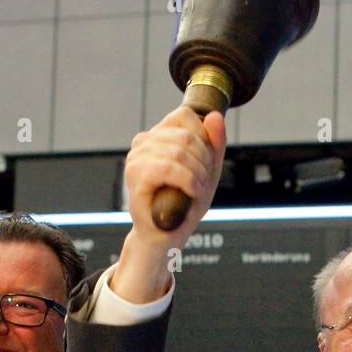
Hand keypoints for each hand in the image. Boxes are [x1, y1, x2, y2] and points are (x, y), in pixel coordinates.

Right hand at [114, 106, 226, 303]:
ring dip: (198, 174)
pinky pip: (168, 167)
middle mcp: (143, 142)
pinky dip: (187, 181)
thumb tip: (216, 116)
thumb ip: (215, 143)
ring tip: (196, 191)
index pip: (185, 115)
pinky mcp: (136, 175)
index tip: (205, 163)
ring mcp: (136, 157)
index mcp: (158, 135)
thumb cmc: (184, 203)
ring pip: (179, 151)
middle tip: (202, 183)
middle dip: (204, 161)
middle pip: (186, 135)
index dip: (204, 138)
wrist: (167, 235)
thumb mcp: (208, 169)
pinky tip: (190, 192)